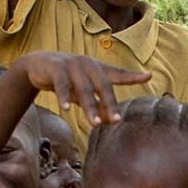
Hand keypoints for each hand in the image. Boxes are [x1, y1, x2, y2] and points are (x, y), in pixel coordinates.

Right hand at [15, 51, 150, 126]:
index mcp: (98, 69)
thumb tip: (113, 122)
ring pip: (84, 89)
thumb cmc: (68, 80)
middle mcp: (88, 65)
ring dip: (90, 107)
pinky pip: (62, 85)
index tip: (148, 76)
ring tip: (95, 123)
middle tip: (117, 120)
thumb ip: (98, 104)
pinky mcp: (56, 69)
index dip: (133, 75)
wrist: (39, 64)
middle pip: (103, 86)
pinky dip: (64, 98)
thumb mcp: (84, 92)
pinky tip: (66, 110)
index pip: (118, 73)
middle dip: (110, 104)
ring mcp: (72, 66)